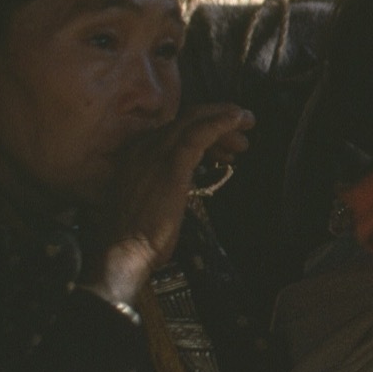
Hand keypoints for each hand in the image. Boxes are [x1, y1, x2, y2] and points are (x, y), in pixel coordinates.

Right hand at [88, 105, 252, 308]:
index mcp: (137, 153)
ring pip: (194, 122)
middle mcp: (143, 147)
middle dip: (218, 119)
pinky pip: (198, 135)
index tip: (225, 139)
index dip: (203, 127)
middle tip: (245, 126)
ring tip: (248, 123)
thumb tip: (188, 175)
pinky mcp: (171, 167)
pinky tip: (237, 118)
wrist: (124, 252)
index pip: (175, 128)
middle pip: (186, 121)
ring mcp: (155, 155)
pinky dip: (220, 123)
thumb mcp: (151, 197)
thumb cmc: (139, 233)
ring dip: (225, 119)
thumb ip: (166, 179)